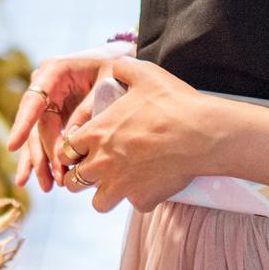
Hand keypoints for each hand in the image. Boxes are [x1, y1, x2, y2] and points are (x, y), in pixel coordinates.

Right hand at [6, 42, 129, 192]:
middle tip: (53, 179)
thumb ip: (89, 108)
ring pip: (37, 136)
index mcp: (54, 71)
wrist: (120, 62)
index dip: (23, 123)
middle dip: (43, 154)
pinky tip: (34, 179)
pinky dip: (43, 159)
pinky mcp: (53, 115)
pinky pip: (44, 140)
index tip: (13, 145)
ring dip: (41, 162)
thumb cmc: (115, 68)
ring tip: (47, 186)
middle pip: (37, 125)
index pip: (34, 99)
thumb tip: (73, 139)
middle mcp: (44, 86)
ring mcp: (47, 101)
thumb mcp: (107, 82)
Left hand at [62, 57, 222, 213]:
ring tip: (119, 184)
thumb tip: (117, 64)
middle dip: (81, 177)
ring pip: (98, 203)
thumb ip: (124, 68)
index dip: (73, 151)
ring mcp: (121, 185)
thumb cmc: (173, 102)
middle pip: (74, 182)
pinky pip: (135, 205)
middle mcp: (102, 163)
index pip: (66, 150)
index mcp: (97, 133)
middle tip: (95, 171)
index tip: (83, 150)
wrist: (202, 133)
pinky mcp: (143, 199)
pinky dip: (141, 198)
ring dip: (105, 194)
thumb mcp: (145, 74)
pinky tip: (152, 186)